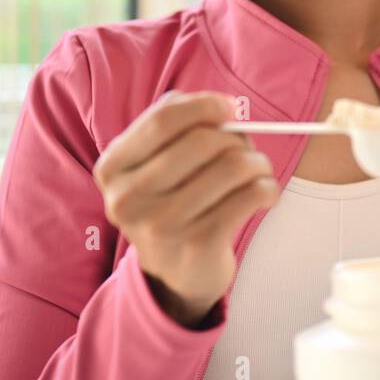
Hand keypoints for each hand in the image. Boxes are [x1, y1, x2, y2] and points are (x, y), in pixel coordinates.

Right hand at [92, 91, 279, 327]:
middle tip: (247, 147)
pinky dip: (267, 188)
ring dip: (257, 163)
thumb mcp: (155, 164)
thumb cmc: (172, 201)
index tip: (230, 108)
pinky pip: (248, 196)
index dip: (204, 106)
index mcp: (112, 169)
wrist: (176, 272)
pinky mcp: (197, 245)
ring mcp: (161, 225)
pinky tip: (265, 194)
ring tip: (258, 171)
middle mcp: (128, 198)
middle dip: (236, 138)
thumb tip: (220, 106)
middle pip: (201, 141)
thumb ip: (176, 126)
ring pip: (231, 167)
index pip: (163, 120)